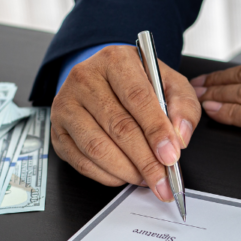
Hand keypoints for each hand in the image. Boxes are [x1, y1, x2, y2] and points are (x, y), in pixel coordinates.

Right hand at [50, 45, 200, 201]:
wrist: (106, 82)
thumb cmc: (138, 84)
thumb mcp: (170, 85)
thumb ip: (183, 107)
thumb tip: (179, 137)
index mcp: (116, 60)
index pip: (137, 97)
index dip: (156, 130)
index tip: (171, 156)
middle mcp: (85, 78)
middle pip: (118, 126)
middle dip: (145, 160)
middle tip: (164, 180)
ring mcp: (66, 104)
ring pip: (97, 147)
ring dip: (126, 171)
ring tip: (147, 179)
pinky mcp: (57, 130)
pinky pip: (81, 161)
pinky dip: (107, 176)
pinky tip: (124, 176)